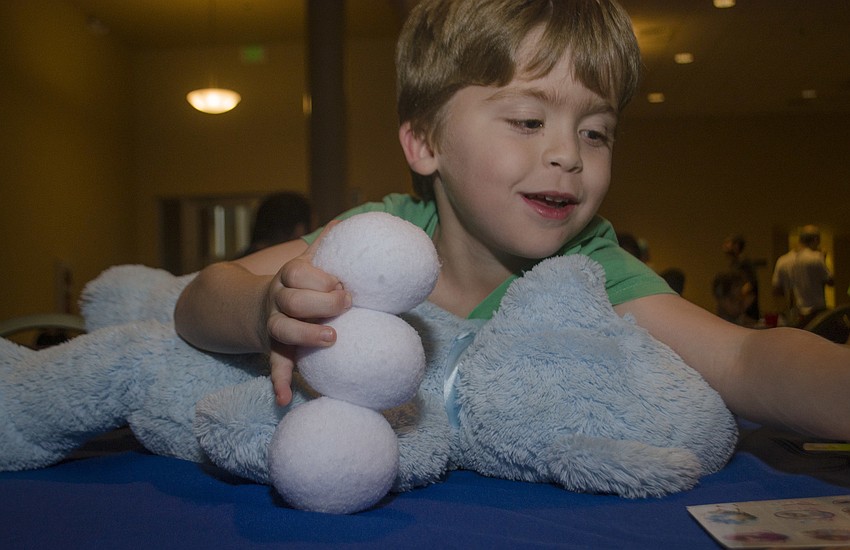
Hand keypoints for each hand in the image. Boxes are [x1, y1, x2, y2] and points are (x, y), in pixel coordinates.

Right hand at [266, 221, 350, 404]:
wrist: (249, 309)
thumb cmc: (293, 286)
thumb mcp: (304, 263)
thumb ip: (324, 247)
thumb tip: (346, 222)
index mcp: (288, 277)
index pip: (299, 271)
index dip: (320, 277)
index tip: (342, 283)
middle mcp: (277, 300)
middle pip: (293, 299)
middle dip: (321, 302)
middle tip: (346, 305)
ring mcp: (272, 325)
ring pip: (282, 329)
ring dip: (306, 334)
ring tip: (331, 339)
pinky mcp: (272, 349)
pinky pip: (274, 365)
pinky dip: (279, 382)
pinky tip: (285, 398)